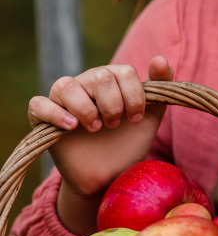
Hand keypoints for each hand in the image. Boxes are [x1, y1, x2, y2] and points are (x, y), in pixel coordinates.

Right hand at [28, 55, 173, 234]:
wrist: (108, 176)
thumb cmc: (127, 143)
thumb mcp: (149, 118)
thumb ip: (160, 88)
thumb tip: (160, 58)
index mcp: (111, 80)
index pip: (123, 71)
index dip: (133, 96)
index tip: (136, 119)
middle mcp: (85, 83)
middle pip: (99, 76)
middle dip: (113, 104)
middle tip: (114, 125)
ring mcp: (62, 100)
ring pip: (66, 85)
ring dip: (86, 108)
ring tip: (95, 128)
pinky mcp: (43, 119)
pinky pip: (38, 104)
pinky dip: (54, 113)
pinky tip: (71, 127)